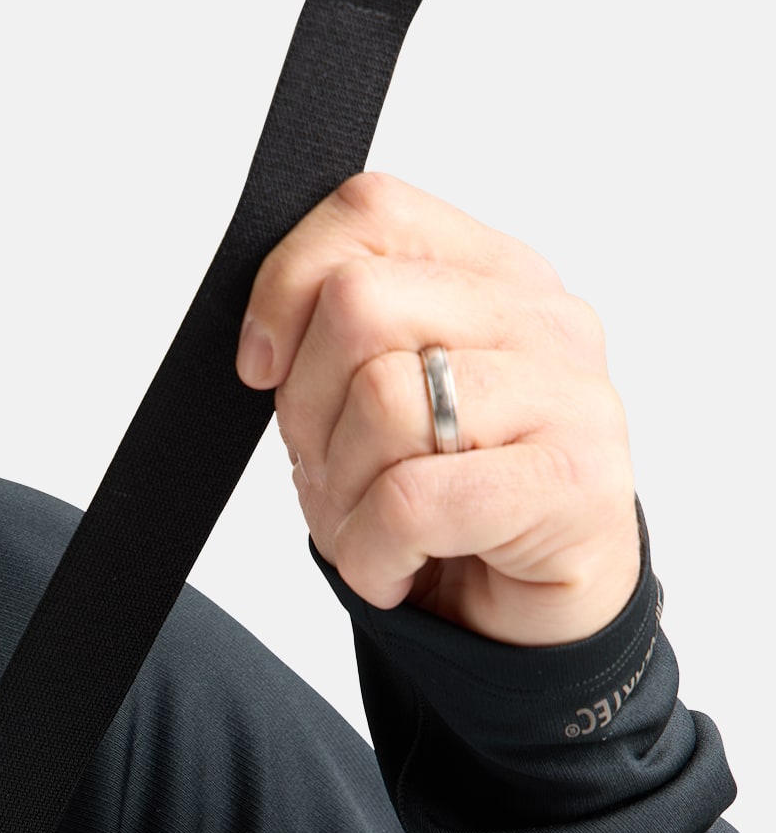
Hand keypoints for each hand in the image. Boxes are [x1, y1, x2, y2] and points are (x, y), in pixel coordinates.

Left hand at [237, 174, 640, 646]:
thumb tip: (264, 343)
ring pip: (380, 403)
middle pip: (358, 306)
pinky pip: (410, 501)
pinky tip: (395, 570)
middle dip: (308, 409)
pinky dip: (372, 555)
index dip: (286, 288)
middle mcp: (540, 318)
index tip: (262, 369)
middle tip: (331, 473)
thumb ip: (335, 344)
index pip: (370, 212)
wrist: (533, 620)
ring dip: (342, 496)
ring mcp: (568, 395)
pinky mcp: (571, 482)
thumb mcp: (373, 410)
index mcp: (493, 275)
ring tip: (372, 531)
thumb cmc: (447, 511)